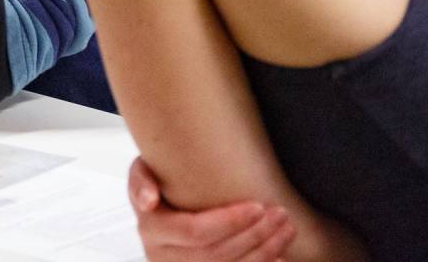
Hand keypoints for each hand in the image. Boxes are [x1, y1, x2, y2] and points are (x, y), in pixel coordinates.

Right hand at [129, 158, 294, 260]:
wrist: (157, 210)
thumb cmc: (157, 187)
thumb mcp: (141, 175)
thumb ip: (141, 181)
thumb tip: (148, 200)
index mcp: (152, 230)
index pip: (194, 231)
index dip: (229, 222)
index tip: (257, 207)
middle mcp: (164, 257)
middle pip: (217, 254)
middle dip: (255, 235)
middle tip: (279, 214)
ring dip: (265, 252)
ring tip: (286, 229)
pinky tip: (279, 257)